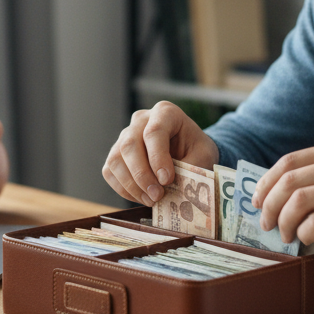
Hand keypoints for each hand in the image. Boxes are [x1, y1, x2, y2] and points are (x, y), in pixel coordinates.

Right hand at [102, 101, 218, 205]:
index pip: (154, 132)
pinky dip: (123, 189)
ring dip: (131, 185)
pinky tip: (142, 197)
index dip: (158, 158)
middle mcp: (141, 120)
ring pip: (116, 159)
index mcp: (165, 112)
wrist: (189, 150)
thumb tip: (175, 189)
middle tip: (157, 195)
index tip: (167, 180)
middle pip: (130, 145)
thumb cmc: (196, 150)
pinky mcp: (116, 154)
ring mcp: (125, 135)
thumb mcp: (203, 155)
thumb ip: (190, 168)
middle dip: (142, 175)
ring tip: (151, 200)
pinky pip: (110, 171)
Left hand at [253, 139, 313, 257]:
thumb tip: (278, 199)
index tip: (257, 201)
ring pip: (298, 200)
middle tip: (265, 223)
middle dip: (269, 205)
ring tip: (285, 235)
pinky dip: (303, 234)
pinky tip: (305, 240)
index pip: (289, 161)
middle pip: (288, 181)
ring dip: (283, 221)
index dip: (266, 183)